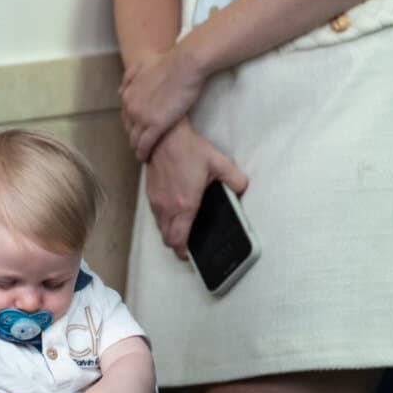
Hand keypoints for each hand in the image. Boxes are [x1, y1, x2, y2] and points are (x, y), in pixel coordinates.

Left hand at [120, 47, 205, 161]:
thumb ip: (130, 78)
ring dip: (138, 149)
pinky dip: (144, 154)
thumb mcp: (142, 66)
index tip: (139, 132)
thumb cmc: (170, 62)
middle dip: (135, 138)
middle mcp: (130, 108)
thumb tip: (122, 90)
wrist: (184, 65)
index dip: (132, 126)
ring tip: (144, 156)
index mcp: (127, 95)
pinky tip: (147, 159)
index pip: (125, 117)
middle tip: (142, 146)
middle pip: (129, 130)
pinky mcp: (156, 125)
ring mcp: (141, 118)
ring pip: (135, 140)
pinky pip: (145, 145)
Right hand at [146, 120, 246, 259]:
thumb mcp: (219, 163)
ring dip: (170, 232)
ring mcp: (156, 201)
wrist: (163, 137)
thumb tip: (242, 190)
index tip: (191, 255)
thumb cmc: (189, 149)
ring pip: (160, 228)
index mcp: (184, 205)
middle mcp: (167, 207)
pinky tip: (175, 211)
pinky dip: (164, 220)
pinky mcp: (150, 194)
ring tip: (183, 228)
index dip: (184, 252)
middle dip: (177, 245)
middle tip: (189, 244)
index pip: (178, 240)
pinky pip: (156, 215)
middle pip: (167, 239)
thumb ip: (235, 180)